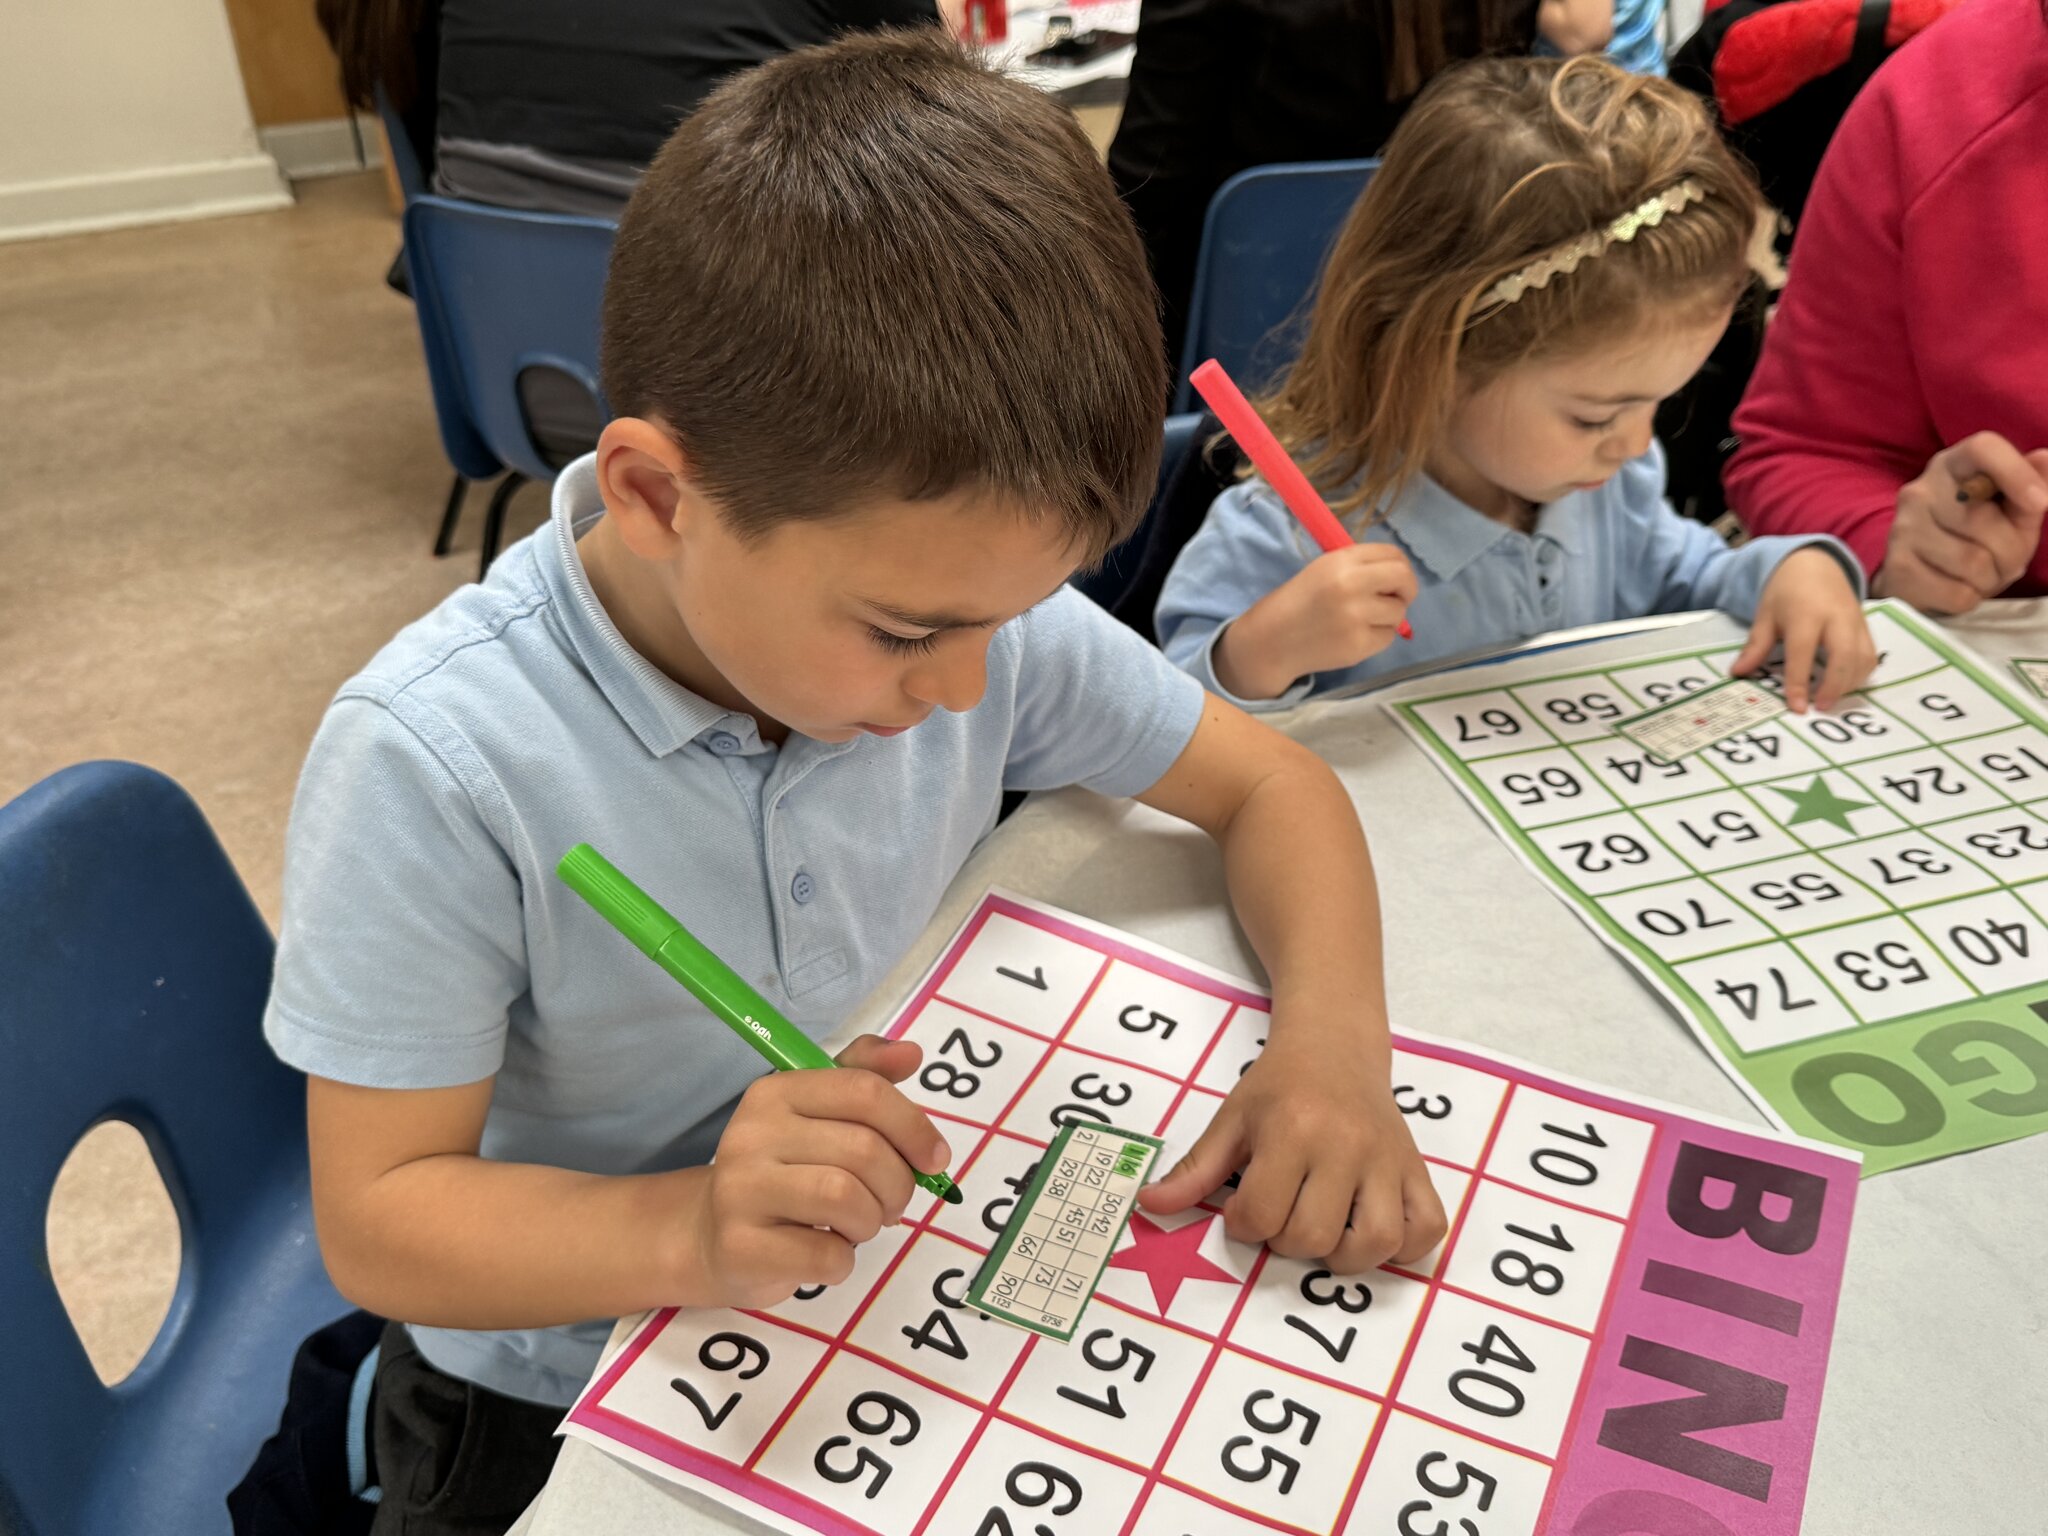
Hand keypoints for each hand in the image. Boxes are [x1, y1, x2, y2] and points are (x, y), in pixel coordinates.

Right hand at [684, 1035, 949, 1307]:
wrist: (711, 1237)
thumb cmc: (782, 1173)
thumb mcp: (818, 1116)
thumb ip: (864, 1077)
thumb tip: (912, 1053)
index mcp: (776, 1093)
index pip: (863, 1091)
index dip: (913, 1126)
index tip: (934, 1158)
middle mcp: (752, 1134)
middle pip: (863, 1148)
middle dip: (898, 1183)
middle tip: (892, 1202)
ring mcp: (740, 1191)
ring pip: (846, 1197)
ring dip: (872, 1219)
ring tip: (860, 1225)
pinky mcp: (741, 1247)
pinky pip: (826, 1254)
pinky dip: (844, 1260)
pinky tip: (828, 1253)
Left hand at [1138, 1020, 1445, 1273]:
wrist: (1334, 1045)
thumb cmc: (1278, 1087)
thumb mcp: (1231, 1120)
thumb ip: (1195, 1169)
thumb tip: (1149, 1204)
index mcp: (1291, 1131)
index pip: (1259, 1216)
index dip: (1243, 1224)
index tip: (1246, 1204)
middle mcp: (1344, 1146)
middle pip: (1311, 1236)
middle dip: (1287, 1240)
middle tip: (1285, 1213)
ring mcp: (1387, 1160)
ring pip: (1375, 1243)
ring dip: (1344, 1255)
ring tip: (1328, 1231)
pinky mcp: (1417, 1169)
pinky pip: (1426, 1230)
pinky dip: (1404, 1247)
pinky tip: (1372, 1230)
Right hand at [1214, 544, 1416, 699]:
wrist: (1272, 640)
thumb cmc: (1300, 601)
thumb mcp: (1324, 569)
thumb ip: (1360, 566)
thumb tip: (1400, 575)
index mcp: (1341, 561)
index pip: (1392, 554)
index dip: (1400, 566)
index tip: (1395, 579)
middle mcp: (1350, 585)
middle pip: (1404, 578)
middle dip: (1407, 589)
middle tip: (1398, 598)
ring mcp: (1355, 617)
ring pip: (1399, 612)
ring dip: (1389, 617)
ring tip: (1363, 620)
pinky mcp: (1358, 645)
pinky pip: (1387, 637)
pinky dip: (1377, 637)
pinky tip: (1354, 636)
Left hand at [1734, 547, 1877, 712]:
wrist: (1815, 564)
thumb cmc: (1786, 592)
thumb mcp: (1765, 615)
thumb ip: (1755, 646)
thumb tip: (1737, 673)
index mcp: (1806, 614)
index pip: (1802, 652)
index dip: (1799, 682)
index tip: (1796, 707)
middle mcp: (1836, 618)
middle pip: (1844, 656)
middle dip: (1834, 686)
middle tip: (1819, 708)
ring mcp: (1855, 622)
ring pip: (1863, 658)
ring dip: (1849, 684)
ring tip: (1828, 700)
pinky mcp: (1866, 627)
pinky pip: (1870, 655)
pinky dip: (1860, 674)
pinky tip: (1843, 686)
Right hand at [1873, 432, 2047, 614]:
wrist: (1918, 576)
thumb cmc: (1974, 537)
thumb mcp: (2011, 510)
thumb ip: (2031, 485)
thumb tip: (2045, 459)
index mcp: (1952, 465)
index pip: (1983, 448)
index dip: (2016, 472)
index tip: (2041, 503)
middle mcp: (1920, 492)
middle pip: (1985, 521)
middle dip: (2010, 551)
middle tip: (2005, 559)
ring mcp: (1902, 530)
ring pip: (1973, 562)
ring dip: (1990, 578)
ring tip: (1981, 576)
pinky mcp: (1897, 570)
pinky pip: (1956, 592)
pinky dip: (1969, 598)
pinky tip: (1958, 588)